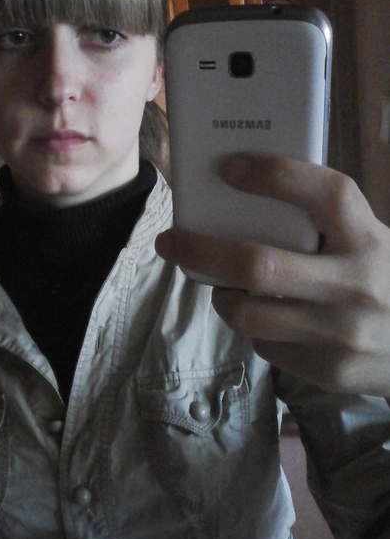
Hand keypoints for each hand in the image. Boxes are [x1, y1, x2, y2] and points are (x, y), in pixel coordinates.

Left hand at [155, 153, 389, 394]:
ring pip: (250, 314)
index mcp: (369, 238)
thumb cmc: (384, 283)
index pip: (325, 194)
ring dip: (223, 298)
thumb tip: (247, 200)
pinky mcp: (331, 370)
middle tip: (170, 242)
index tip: (229, 167)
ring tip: (225, 289)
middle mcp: (357, 284)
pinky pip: (267, 346)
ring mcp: (343, 333)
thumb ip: (326, 227)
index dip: (274, 176)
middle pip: (260, 265)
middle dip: (201, 250)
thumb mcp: (370, 244)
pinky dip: (256, 330)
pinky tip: (269, 321)